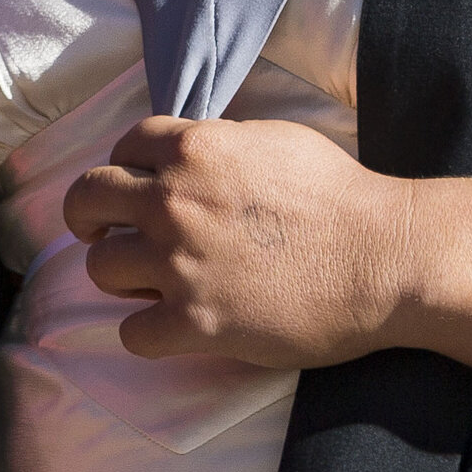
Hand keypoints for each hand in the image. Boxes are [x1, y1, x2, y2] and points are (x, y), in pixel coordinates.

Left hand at [62, 116, 418, 369]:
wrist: (383, 258)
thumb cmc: (340, 195)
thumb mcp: (276, 139)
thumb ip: (221, 143)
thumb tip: (192, 152)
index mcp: (195, 149)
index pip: (123, 147)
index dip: (126, 167)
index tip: (131, 186)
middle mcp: (174, 202)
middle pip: (88, 199)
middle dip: (89, 216)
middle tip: (100, 233)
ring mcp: (179, 264)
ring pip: (99, 268)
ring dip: (120, 274)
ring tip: (148, 281)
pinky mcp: (195, 323)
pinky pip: (130, 332)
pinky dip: (145, 330)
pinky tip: (169, 324)